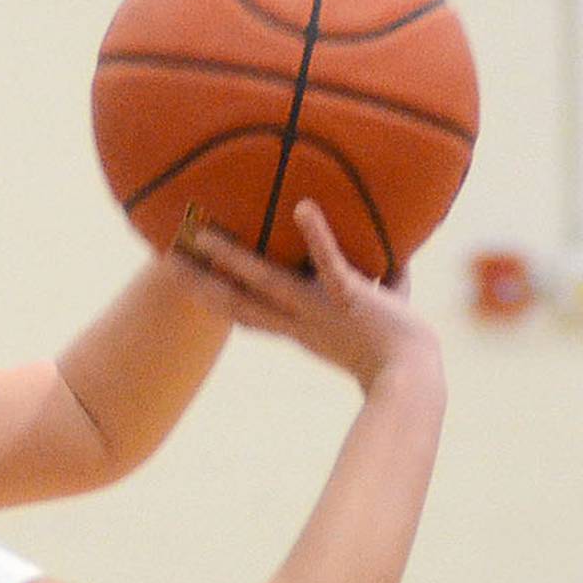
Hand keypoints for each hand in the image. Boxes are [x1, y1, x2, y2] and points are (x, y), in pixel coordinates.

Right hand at [174, 201, 439, 392]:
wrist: (411, 374)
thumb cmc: (397, 347)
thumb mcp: (380, 310)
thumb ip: (380, 281)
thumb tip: (394, 259)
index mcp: (297, 327)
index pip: (247, 311)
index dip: (215, 296)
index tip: (189, 280)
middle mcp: (298, 320)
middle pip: (238, 300)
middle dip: (201, 279)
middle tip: (171, 258)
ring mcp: (319, 309)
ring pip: (267, 281)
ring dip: (235, 257)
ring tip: (206, 233)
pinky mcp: (348, 297)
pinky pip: (329, 264)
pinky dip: (318, 236)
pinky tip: (303, 208)